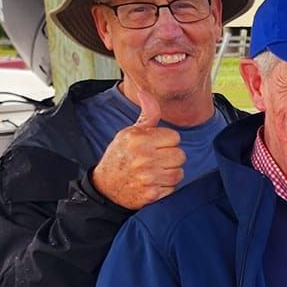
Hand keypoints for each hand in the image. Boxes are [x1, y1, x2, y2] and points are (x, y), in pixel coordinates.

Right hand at [90, 85, 184, 208]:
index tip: (156, 145)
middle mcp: (144, 158)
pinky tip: (154, 182)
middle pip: (180, 155)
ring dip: (170, 172)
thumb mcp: (130, 132)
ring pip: (179, 172)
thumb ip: (147, 115)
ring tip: (156, 170)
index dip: (167, 141)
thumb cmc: (120, 156)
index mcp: (139, 139)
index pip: (175, 137)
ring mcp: (149, 177)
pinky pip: (173, 187)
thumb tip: (146, 93)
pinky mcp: (152, 194)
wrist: (106, 186)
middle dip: (170, 156)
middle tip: (156, 159)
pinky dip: (166, 186)